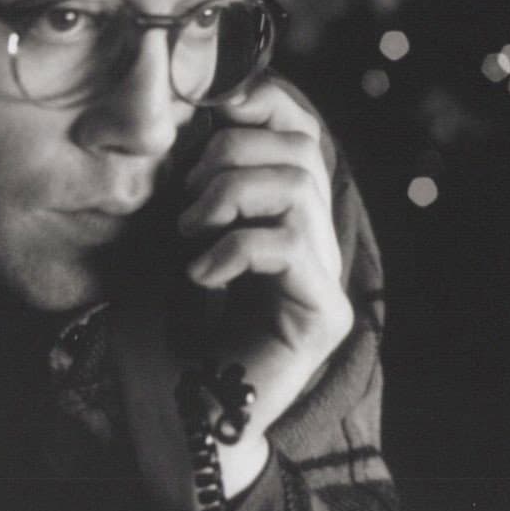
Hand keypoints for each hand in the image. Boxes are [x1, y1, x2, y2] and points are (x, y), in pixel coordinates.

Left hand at [178, 77, 353, 488]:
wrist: (191, 407)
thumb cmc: (181, 322)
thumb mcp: (182, 234)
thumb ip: (196, 180)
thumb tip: (183, 111)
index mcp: (289, 209)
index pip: (300, 128)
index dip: (263, 103)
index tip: (212, 107)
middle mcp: (320, 235)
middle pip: (299, 148)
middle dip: (229, 156)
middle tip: (187, 202)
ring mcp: (328, 275)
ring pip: (296, 186)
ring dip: (228, 197)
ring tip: (190, 233)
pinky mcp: (325, 312)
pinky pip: (288, 244)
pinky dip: (234, 248)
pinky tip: (202, 274)